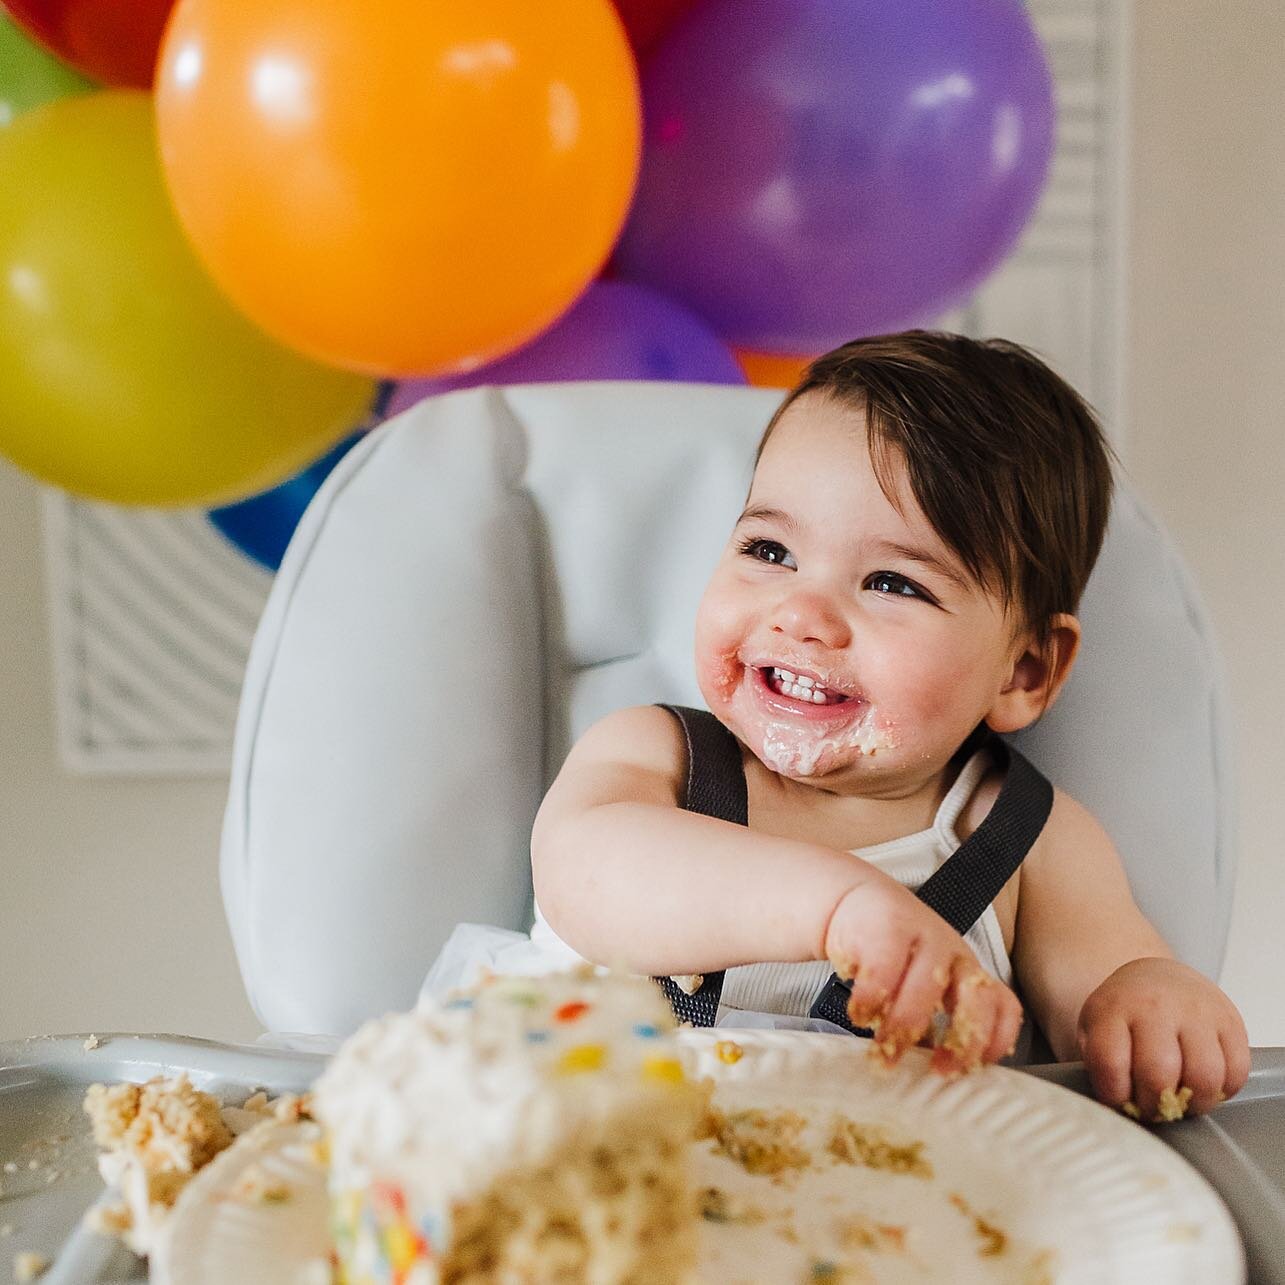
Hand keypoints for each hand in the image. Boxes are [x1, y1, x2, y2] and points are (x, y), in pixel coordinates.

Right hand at [823, 877, 1023, 1075]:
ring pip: (928, 986)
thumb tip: (927, 1080)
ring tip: (883, 1051)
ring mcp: (923, 936)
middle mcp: (954, 954)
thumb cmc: (889, 957)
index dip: (996, 1041)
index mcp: (968, 972)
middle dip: (962, 1040)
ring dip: (904, 1026)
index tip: (972, 1070)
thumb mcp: (918, 989)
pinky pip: (884, 970)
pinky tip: (859, 1015)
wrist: (855, 903)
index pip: (1003, 1006)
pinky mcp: (887, 927)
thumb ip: (928, 1026)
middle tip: (937, 1071)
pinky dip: (871, 1000)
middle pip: (978, 996)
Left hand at [1076, 957, 1250, 1121]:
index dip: (1114, 1095)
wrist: (1161, 977)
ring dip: (1192, 1104)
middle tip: (1152, 1109)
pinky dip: (1222, 1091)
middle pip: (1158, 1074)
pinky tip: (1203, 1085)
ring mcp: (1196, 1012)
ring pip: (1203, 1077)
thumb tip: (1111, 1108)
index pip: (1110, 1063)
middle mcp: (1155, 1006)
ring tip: (1181, 1101)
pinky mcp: (1230, 1021)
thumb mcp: (1095, 1028)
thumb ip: (1097, 1064)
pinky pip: (1236, 1072)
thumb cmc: (1126, 1013)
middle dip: (1154, 1106)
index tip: (1118, 1102)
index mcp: (1114, 1009)